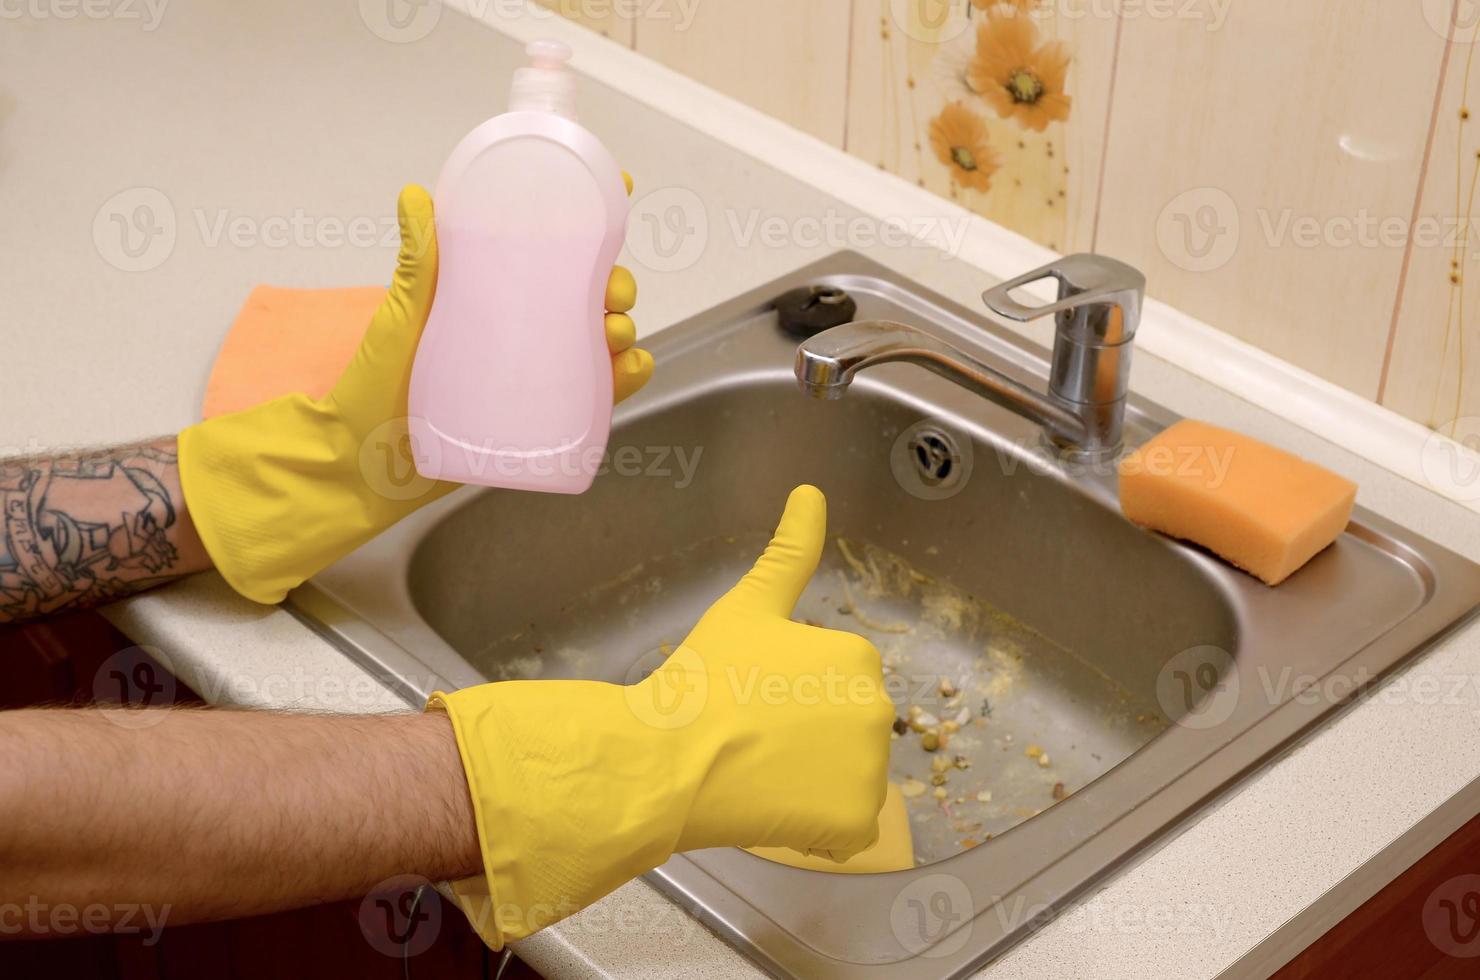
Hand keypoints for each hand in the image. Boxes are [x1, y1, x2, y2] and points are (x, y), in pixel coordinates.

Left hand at [179, 184, 652, 603]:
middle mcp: (520, 328)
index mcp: (491, 293)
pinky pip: (598, 395)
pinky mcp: (543, 416)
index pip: (547, 248)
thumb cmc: (374, 385)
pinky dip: (625, 378)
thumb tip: (415, 194)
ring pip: (599, 339)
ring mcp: (534, 372)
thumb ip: (417, 261)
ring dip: (622, 327)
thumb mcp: (400, 316)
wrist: (366, 464)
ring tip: (613, 331)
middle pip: (587, 292)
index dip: (590, 218)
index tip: (620, 189)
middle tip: (611, 289)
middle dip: (615, 282)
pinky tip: (630, 365)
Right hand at [432, 486, 893, 948]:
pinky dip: (817, 831)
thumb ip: (790, 550)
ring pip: (847, 783)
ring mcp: (869, 772)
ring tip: (758, 777)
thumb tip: (811, 490)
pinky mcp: (854, 823)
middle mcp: (877, 711)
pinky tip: (775, 812)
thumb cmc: (702, 679)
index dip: (791, 700)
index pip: (835, 688)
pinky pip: (845, 833)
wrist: (669, 758)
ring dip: (812, 787)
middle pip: (846, 736)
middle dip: (808, 743)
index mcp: (856, 657)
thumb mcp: (747, 605)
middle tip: (753, 742)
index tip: (753, 703)